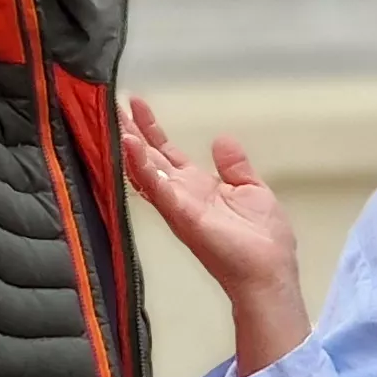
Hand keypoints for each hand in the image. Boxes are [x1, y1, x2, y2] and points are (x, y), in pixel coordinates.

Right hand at [119, 96, 309, 375]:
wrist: (268, 273)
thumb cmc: (264, 240)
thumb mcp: (252, 190)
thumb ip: (234, 166)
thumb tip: (221, 139)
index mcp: (196, 187)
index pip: (166, 152)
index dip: (150, 128)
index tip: (135, 103)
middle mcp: (180, 194)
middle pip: (148, 157)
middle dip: (128, 131)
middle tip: (108, 105)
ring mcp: (177, 204)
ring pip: (144, 169)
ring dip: (128, 145)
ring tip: (112, 119)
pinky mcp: (181, 213)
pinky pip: (156, 185)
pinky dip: (140, 165)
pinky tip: (129, 144)